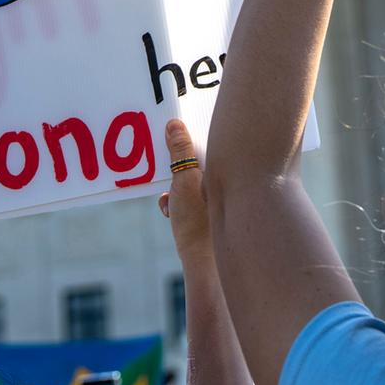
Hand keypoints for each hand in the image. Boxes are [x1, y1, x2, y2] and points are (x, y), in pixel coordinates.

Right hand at [158, 119, 210, 262]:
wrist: (202, 259)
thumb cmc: (197, 219)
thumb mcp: (183, 181)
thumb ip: (179, 152)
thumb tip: (174, 124)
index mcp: (223, 167)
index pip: (207, 139)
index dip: (190, 132)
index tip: (172, 126)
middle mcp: (223, 178)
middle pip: (197, 157)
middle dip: (178, 159)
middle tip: (161, 157)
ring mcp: (215, 194)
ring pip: (189, 177)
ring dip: (174, 183)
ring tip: (167, 194)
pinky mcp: (205, 208)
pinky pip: (186, 194)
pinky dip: (175, 199)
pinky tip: (168, 210)